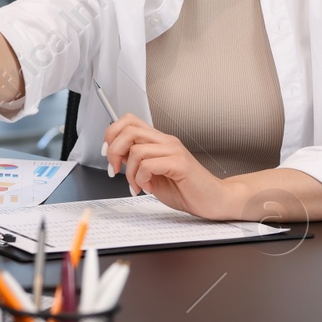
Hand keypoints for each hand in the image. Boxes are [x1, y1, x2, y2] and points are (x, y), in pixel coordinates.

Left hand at [103, 114, 236, 218]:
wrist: (213, 200)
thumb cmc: (185, 189)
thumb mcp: (151, 174)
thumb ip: (135, 161)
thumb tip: (116, 154)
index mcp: (158, 141)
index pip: (128, 121)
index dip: (111, 134)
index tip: (108, 154)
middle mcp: (166, 141)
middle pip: (128, 130)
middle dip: (114, 151)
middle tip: (115, 170)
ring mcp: (174, 151)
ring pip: (137, 149)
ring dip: (130, 172)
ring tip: (137, 185)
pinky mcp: (180, 164)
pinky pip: (149, 164)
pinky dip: (142, 178)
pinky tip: (148, 187)